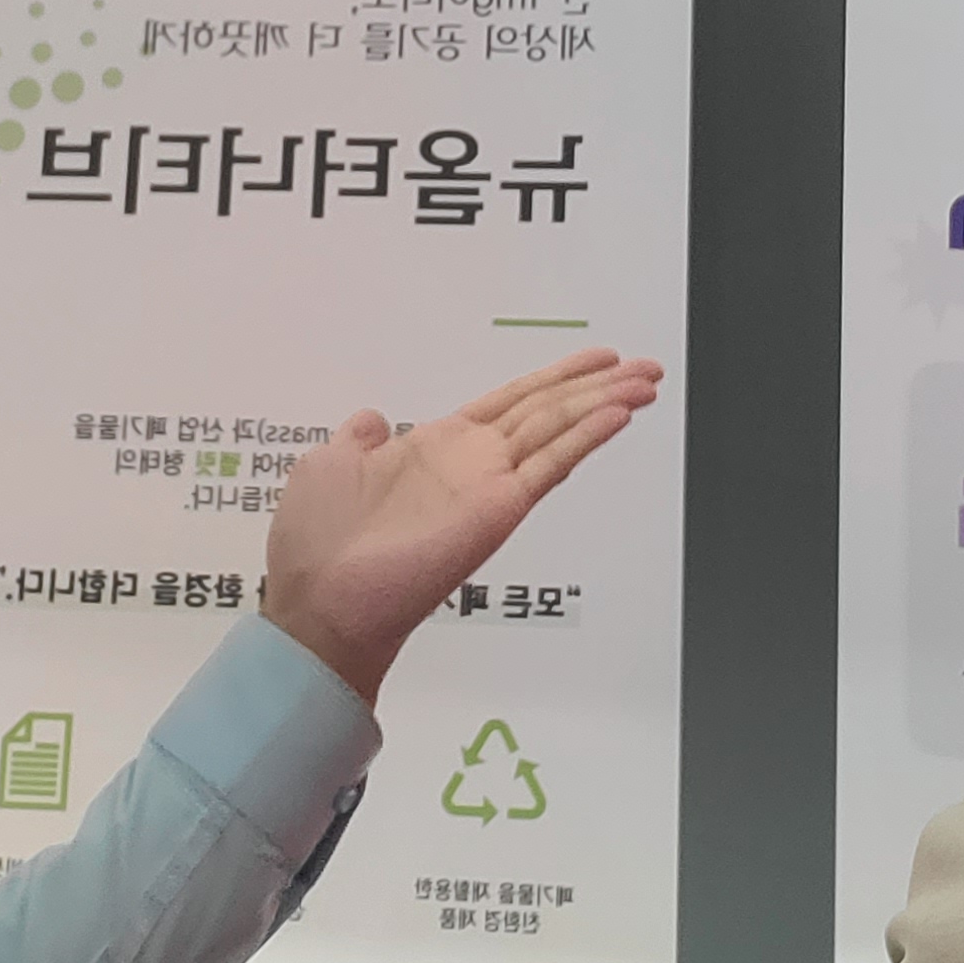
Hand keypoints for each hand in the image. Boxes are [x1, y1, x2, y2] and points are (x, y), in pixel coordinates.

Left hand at [263, 349, 663, 704]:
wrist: (321, 602)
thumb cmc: (317, 543)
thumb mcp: (328, 465)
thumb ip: (358, 439)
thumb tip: (372, 420)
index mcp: (433, 448)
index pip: (508, 402)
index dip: (552, 378)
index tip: (593, 360)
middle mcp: (469, 464)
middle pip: (547, 410)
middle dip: (596, 385)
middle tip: (644, 366)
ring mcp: (488, 486)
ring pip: (558, 428)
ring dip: (604, 401)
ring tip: (646, 381)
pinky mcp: (499, 509)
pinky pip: (552, 464)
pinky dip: (587, 436)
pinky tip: (619, 412)